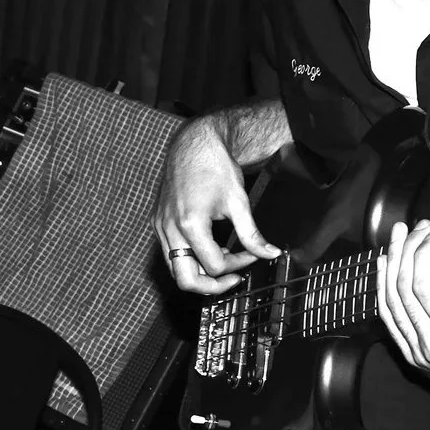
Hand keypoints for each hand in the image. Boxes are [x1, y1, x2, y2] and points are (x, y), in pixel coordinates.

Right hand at [154, 115, 279, 294]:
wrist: (194, 143)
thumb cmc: (214, 166)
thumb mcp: (238, 202)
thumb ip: (252, 235)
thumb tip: (270, 254)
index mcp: (190, 224)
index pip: (214, 265)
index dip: (238, 265)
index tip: (252, 255)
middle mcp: (169, 229)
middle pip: (186, 280)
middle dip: (212, 286)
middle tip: (234, 279)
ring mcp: (160, 227)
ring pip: (175, 270)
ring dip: (200, 272)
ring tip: (223, 261)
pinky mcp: (159, 223)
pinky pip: (171, 253)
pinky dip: (190, 258)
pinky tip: (209, 247)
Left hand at [374, 220, 429, 414]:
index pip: (424, 287)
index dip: (423, 255)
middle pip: (402, 292)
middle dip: (405, 252)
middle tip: (413, 228)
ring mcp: (418, 356)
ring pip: (390, 305)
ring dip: (389, 268)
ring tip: (396, 239)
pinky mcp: (413, 358)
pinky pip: (389, 321)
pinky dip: (384, 292)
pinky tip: (386, 270)